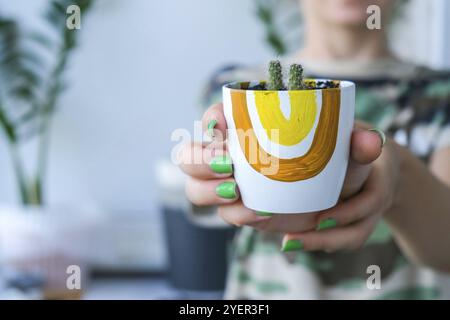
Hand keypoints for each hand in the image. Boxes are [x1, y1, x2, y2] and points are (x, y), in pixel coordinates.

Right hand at [178, 103, 398, 250]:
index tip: (223, 127)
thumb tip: (371, 142)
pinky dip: (236, 215)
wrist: (336, 193)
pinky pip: (224, 212)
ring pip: (196, 186)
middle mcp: (230, 154)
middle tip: (228, 168)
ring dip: (208, 192)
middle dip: (200, 161)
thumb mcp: (349, 150)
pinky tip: (258, 215)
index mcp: (247, 126)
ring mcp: (230, 183)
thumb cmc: (336, 161)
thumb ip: (360, 143)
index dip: (210, 120)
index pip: (215, 116)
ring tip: (237, 195)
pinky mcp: (239, 207)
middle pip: (190, 154)